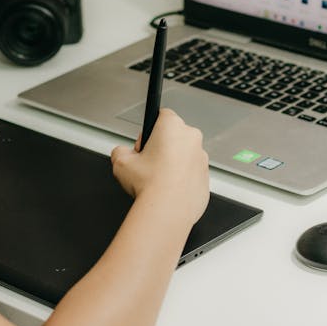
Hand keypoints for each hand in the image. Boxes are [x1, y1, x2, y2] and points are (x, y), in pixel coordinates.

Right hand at [110, 109, 209, 225]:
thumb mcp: (120, 161)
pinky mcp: (206, 177)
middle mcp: (191, 138)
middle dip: (162, 147)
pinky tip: (168, 189)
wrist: (167, 210)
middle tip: (148, 165)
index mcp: (172, 126)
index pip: (161, 115)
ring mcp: (202, 158)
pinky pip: (191, 173)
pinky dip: (182, 179)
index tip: (143, 145)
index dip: (149, 131)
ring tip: (157, 180)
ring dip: (173, 163)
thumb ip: (120, 151)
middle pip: (174, 135)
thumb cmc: (149, 184)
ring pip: (184, 155)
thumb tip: (122, 154)